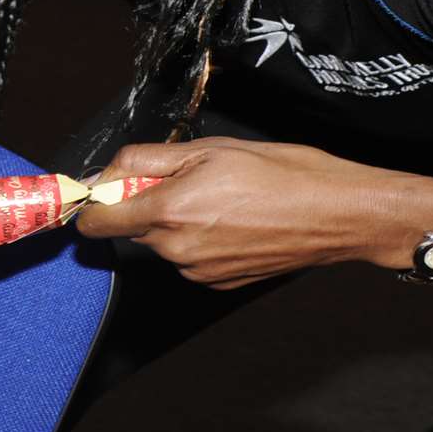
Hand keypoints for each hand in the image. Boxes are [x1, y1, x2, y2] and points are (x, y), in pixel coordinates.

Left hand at [76, 137, 432, 288]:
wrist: (337, 214)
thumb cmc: (282, 173)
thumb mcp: (210, 148)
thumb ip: (148, 160)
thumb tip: (107, 171)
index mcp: (170, 211)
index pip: (97, 221)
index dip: (95, 202)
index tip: (106, 187)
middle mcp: (178, 250)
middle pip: (133, 228)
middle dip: (146, 203)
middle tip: (191, 176)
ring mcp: (199, 271)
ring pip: (164, 243)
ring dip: (177, 221)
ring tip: (224, 197)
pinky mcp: (220, 283)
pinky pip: (191, 258)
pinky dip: (201, 240)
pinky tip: (236, 221)